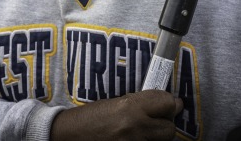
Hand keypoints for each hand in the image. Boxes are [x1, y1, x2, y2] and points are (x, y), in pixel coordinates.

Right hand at [49, 90, 183, 140]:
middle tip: (157, 119)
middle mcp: (134, 126)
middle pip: (169, 127)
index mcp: (130, 107)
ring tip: (144, 130)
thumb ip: (141, 103)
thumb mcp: (116, 103)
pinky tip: (137, 139)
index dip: (169, 103)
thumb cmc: (90, 117)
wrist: (71, 135)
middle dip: (165, 123)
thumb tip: (166, 104)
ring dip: (157, 136)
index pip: (166, 102)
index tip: (168, 103)